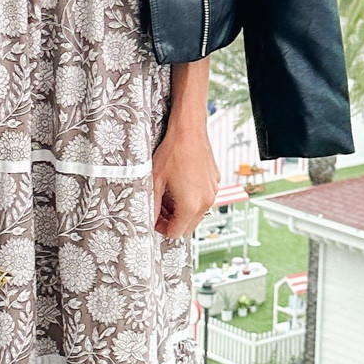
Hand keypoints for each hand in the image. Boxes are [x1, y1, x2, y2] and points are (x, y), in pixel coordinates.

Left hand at [150, 116, 219, 239]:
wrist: (189, 131)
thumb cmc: (172, 153)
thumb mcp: (155, 181)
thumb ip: (152, 205)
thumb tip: (149, 220)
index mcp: (190, 205)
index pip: (176, 232)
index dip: (162, 229)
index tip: (155, 218)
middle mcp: (205, 202)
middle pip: (188, 226)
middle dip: (173, 221)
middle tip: (160, 207)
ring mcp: (213, 191)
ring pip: (197, 213)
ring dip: (183, 210)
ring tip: (169, 194)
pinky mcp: (215, 182)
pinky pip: (203, 198)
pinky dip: (192, 198)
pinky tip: (181, 183)